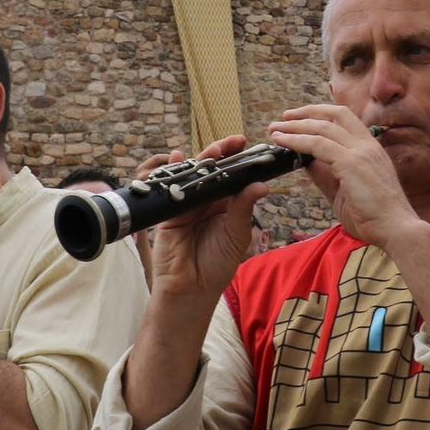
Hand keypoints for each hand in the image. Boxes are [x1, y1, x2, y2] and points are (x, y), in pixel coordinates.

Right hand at [140, 138, 266, 304]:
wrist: (191, 287)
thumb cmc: (218, 263)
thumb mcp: (236, 234)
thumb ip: (243, 208)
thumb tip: (261, 186)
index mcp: (226, 204)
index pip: (233, 176)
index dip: (240, 160)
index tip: (249, 145)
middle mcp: (207, 200)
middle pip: (213, 170)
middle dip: (222, 154)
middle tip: (234, 142)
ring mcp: (186, 203)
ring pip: (193, 174)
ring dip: (202, 160)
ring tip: (214, 151)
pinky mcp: (168, 210)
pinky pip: (170, 187)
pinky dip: (174, 171)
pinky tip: (179, 158)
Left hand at [269, 105, 421, 249]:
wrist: (396, 229)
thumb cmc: (374, 217)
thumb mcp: (344, 191)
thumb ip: (327, 175)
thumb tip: (305, 163)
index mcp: (371, 149)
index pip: (346, 120)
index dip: (322, 114)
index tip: (300, 118)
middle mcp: (368, 145)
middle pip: (336, 114)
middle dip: (307, 112)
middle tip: (284, 117)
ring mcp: (361, 152)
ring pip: (323, 127)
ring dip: (296, 126)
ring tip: (275, 130)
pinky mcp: (352, 162)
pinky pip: (318, 144)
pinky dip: (297, 141)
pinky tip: (282, 143)